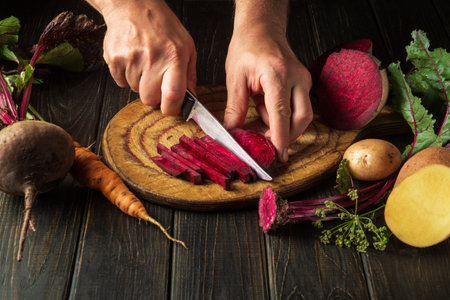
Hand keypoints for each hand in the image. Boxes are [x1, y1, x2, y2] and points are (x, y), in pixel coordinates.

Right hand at [101, 0, 196, 114]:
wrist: (133, 5)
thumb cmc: (163, 27)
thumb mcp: (186, 47)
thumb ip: (190, 76)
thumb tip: (192, 100)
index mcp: (175, 57)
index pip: (172, 96)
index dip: (171, 108)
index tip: (171, 107)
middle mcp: (153, 58)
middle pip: (149, 99)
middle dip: (152, 96)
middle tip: (155, 80)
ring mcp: (131, 58)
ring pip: (134, 90)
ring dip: (139, 82)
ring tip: (143, 62)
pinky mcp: (114, 58)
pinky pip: (120, 82)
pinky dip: (125, 76)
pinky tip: (132, 60)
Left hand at [224, 26, 312, 161]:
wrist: (261, 28)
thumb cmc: (247, 48)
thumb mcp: (235, 78)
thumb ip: (234, 108)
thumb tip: (232, 132)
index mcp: (276, 74)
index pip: (281, 112)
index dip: (281, 137)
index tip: (279, 154)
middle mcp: (296, 77)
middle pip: (301, 118)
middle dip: (287, 136)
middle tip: (269, 145)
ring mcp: (303, 79)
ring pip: (303, 114)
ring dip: (285, 124)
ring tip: (259, 111)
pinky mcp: (303, 82)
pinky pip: (299, 106)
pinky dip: (284, 114)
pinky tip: (266, 104)